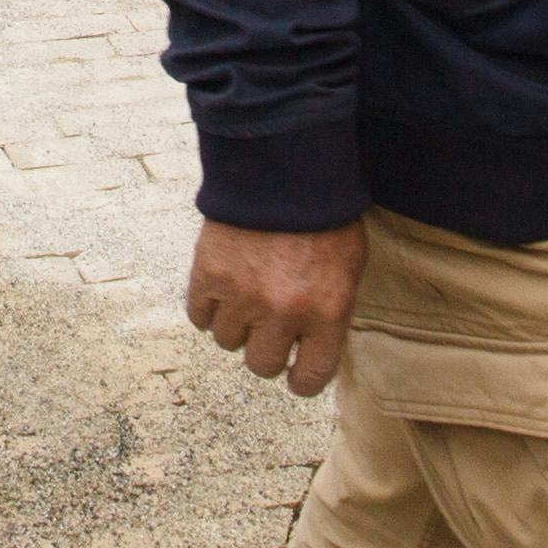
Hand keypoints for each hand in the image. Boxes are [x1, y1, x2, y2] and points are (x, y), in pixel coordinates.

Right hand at [185, 217, 364, 396]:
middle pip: (262, 365)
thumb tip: (312, 346)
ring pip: (227, 342)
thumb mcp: (348, 267)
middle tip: (269, 330)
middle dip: (266, 351)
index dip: (302, 380)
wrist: (283, 167)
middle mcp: (283, 311)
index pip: (310, 378)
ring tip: (244, 301)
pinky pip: (199, 316)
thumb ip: (331, 312)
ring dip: (236, 327)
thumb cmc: (322, 216)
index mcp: (326, 312)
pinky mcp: (209, 274)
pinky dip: (208, 308)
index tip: (296, 375)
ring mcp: (242, 294)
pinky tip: (221, 292)